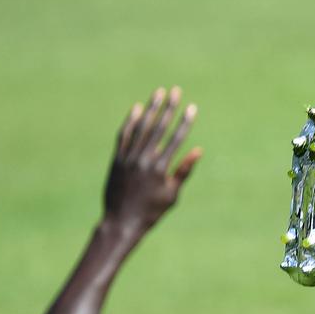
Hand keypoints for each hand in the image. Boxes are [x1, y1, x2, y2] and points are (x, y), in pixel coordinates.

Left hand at [104, 86, 201, 236]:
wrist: (121, 222)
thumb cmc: (152, 212)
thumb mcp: (172, 194)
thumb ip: (184, 171)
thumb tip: (197, 150)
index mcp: (160, 170)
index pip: (175, 140)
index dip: (184, 122)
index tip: (191, 107)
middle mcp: (144, 161)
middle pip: (158, 128)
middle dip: (168, 108)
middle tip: (175, 91)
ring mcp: (129, 159)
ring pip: (141, 128)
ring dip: (151, 109)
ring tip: (158, 93)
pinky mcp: (117, 160)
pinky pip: (124, 136)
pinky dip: (131, 122)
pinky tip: (137, 109)